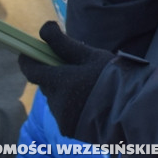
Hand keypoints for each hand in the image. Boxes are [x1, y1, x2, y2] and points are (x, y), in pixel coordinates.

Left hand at [18, 22, 112, 137]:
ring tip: (88, 87)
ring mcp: (61, 117)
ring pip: (55, 98)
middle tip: (74, 69)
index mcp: (60, 81)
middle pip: (46, 84)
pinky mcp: (67, 129)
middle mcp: (56, 101)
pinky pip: (63, 112)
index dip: (27, 60)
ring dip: (64, 90)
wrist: (130, 110)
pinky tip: (89, 102)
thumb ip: (64, 44)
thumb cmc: (112, 77)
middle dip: (54, 75)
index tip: (29, 52)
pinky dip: (72, 105)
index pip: (32, 70)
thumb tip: (44, 28)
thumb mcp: (91, 56)